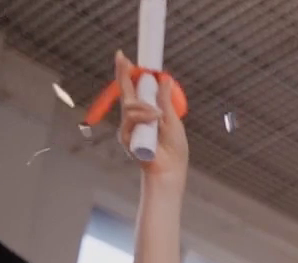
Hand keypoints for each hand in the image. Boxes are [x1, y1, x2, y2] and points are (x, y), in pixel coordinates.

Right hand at [114, 51, 186, 184]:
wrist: (171, 169)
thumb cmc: (174, 149)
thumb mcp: (172, 120)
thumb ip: (165, 101)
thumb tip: (164, 79)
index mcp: (146, 112)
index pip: (134, 90)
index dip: (128, 74)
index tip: (123, 58)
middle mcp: (134, 118)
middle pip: (125, 93)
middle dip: (123, 75)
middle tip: (123, 59)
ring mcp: (128, 127)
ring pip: (130, 106)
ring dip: (145, 107)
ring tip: (158, 115)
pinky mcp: (126, 137)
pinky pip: (131, 120)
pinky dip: (144, 118)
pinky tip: (154, 120)